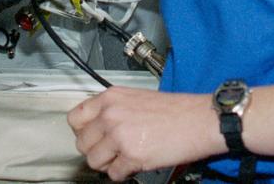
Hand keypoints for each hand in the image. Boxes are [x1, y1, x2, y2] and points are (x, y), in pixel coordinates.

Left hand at [67, 86, 223, 181]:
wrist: (199, 119)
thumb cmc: (175, 110)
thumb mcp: (136, 98)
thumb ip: (113, 110)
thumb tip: (97, 127)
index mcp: (110, 98)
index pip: (74, 118)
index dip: (82, 132)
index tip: (91, 137)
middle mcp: (110, 114)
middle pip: (82, 143)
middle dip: (95, 151)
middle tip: (110, 152)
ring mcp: (119, 135)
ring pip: (94, 161)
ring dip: (107, 164)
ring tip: (122, 159)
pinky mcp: (132, 155)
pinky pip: (113, 174)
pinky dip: (123, 174)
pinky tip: (134, 165)